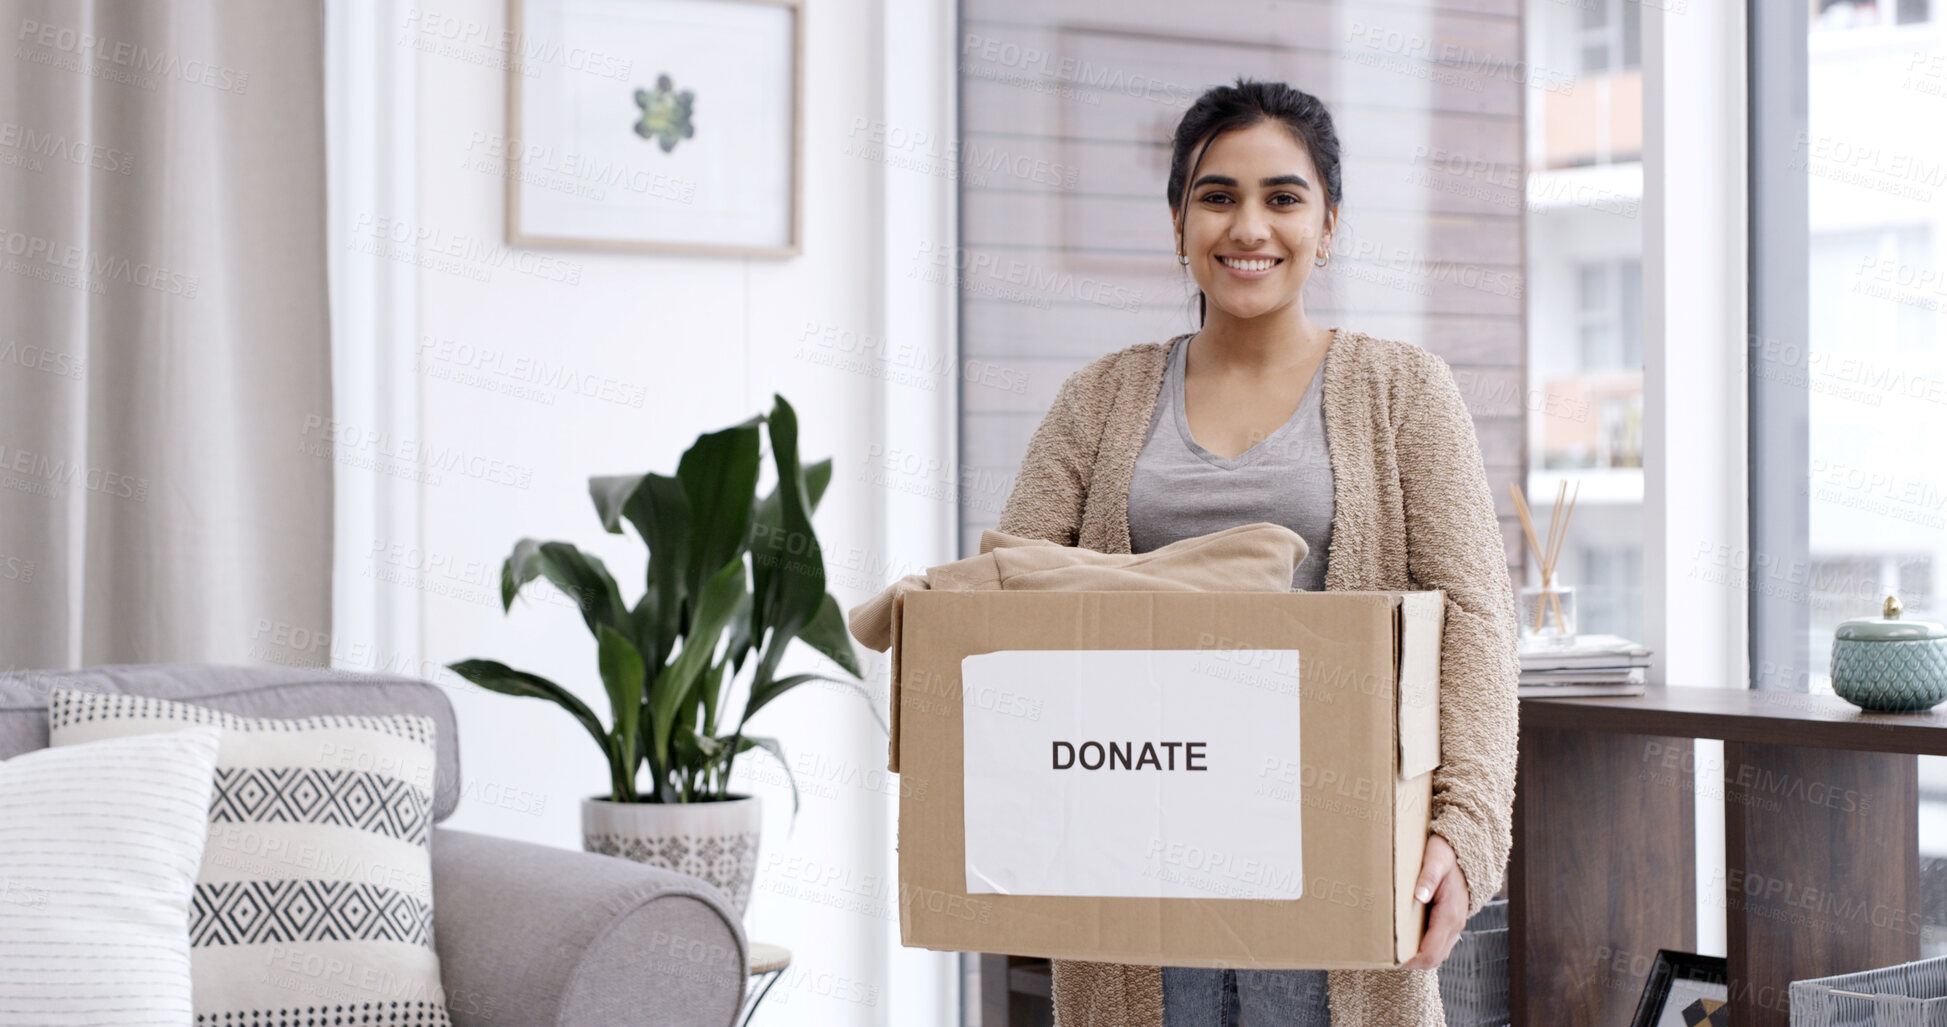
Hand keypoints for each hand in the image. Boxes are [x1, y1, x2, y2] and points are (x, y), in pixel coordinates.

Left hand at [1400, 833, 1468, 970]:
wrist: (1463, 849)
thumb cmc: (1446, 853)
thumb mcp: (1436, 860)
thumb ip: (1428, 877)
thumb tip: (1419, 896)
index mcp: (1450, 915)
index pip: (1431, 953)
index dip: (1411, 961)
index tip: (1391, 959)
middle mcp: (1455, 924)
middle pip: (1434, 959)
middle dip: (1412, 962)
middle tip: (1387, 957)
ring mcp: (1455, 924)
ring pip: (1438, 953)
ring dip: (1418, 957)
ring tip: (1394, 951)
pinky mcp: (1451, 921)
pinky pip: (1439, 943)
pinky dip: (1424, 948)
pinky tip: (1406, 939)